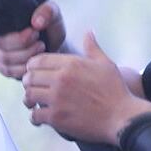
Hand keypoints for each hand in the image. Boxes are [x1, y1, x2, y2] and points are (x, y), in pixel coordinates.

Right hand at [0, 1, 64, 78]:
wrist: (53, 46)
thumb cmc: (49, 29)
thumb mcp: (53, 15)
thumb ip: (47, 11)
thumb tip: (36, 22)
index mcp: (0, 21)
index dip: (17, 36)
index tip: (34, 32)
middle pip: (1, 47)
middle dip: (25, 48)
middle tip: (40, 43)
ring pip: (5, 61)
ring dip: (26, 57)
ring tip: (39, 50)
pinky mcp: (2, 67)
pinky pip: (9, 71)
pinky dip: (24, 68)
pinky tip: (33, 61)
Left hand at [22, 32, 140, 145]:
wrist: (121, 117)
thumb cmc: (115, 90)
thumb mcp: (105, 64)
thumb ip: (92, 48)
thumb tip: (89, 33)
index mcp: (71, 64)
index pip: (38, 60)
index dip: (32, 66)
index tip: (34, 72)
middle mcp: (61, 79)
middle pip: (29, 77)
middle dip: (29, 82)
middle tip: (33, 87)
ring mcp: (57, 98)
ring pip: (28, 95)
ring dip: (29, 99)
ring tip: (34, 102)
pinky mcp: (56, 117)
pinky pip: (34, 115)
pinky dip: (35, 117)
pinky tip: (40, 117)